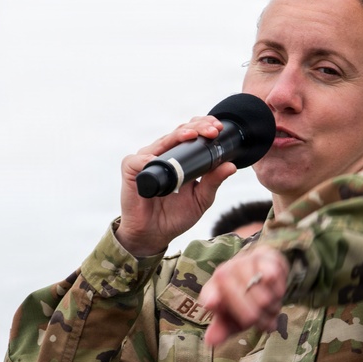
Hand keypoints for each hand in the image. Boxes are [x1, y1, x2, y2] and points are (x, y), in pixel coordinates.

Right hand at [116, 116, 236, 256]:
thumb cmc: (177, 215)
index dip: (204, 127)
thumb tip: (231, 166)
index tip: (219, 128)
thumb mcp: (201, 198)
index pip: (192, 134)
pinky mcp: (131, 171)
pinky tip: (158, 159)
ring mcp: (146, 160)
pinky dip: (148, 159)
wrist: (155, 234)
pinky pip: (137, 160)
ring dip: (178, 136)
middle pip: (179, 133)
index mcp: (180, 158)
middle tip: (213, 130)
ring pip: (162, 141)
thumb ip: (214, 182)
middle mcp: (163, 155)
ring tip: (193, 135)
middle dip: (197, 127)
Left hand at [199, 246, 288, 345]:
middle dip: (262, 321)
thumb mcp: (232, 317)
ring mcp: (243, 262)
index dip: (211, 299)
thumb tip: (210, 342)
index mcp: (213, 289)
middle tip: (266, 323)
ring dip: (273, 308)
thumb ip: (222, 330)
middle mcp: (225, 273)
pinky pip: (274, 279)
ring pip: (265, 299)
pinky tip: (276, 292)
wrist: (259, 268)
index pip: (210, 295)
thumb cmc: (243, 298)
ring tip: (270, 306)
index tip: (211, 303)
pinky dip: (279, 291)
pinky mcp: (263, 256)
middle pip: (249, 312)